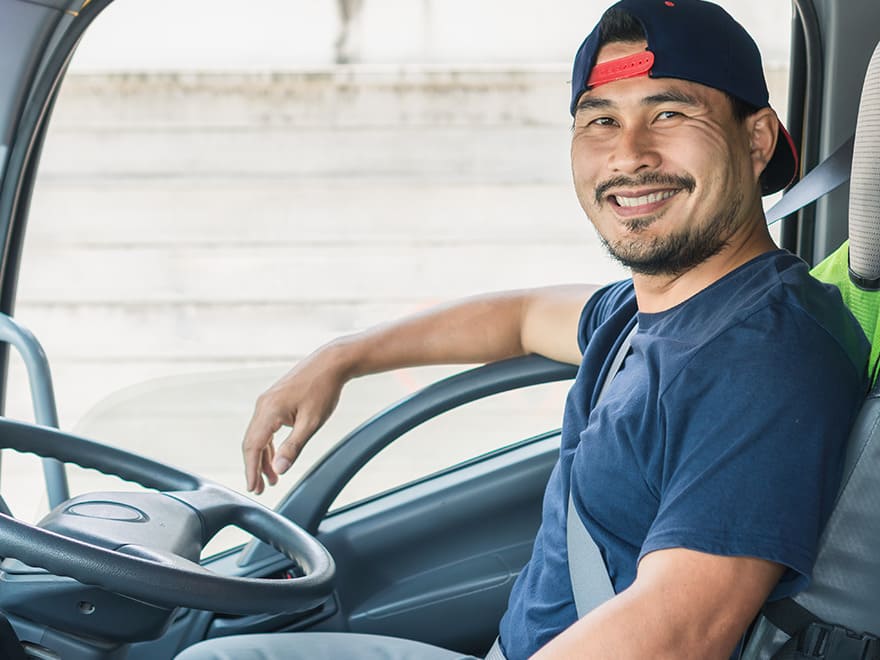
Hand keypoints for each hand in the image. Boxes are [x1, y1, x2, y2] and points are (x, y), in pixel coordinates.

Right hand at [242, 345, 348, 493]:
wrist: (330, 363)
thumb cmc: (323, 390)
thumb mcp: (311, 423)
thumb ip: (293, 447)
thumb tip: (279, 470)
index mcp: (268, 411)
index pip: (252, 447)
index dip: (251, 470)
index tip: (253, 488)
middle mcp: (262, 405)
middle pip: (252, 443)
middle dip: (255, 467)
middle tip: (261, 488)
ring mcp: (267, 402)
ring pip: (258, 435)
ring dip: (263, 457)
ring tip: (272, 478)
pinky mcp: (274, 400)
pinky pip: (265, 427)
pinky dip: (269, 444)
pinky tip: (276, 457)